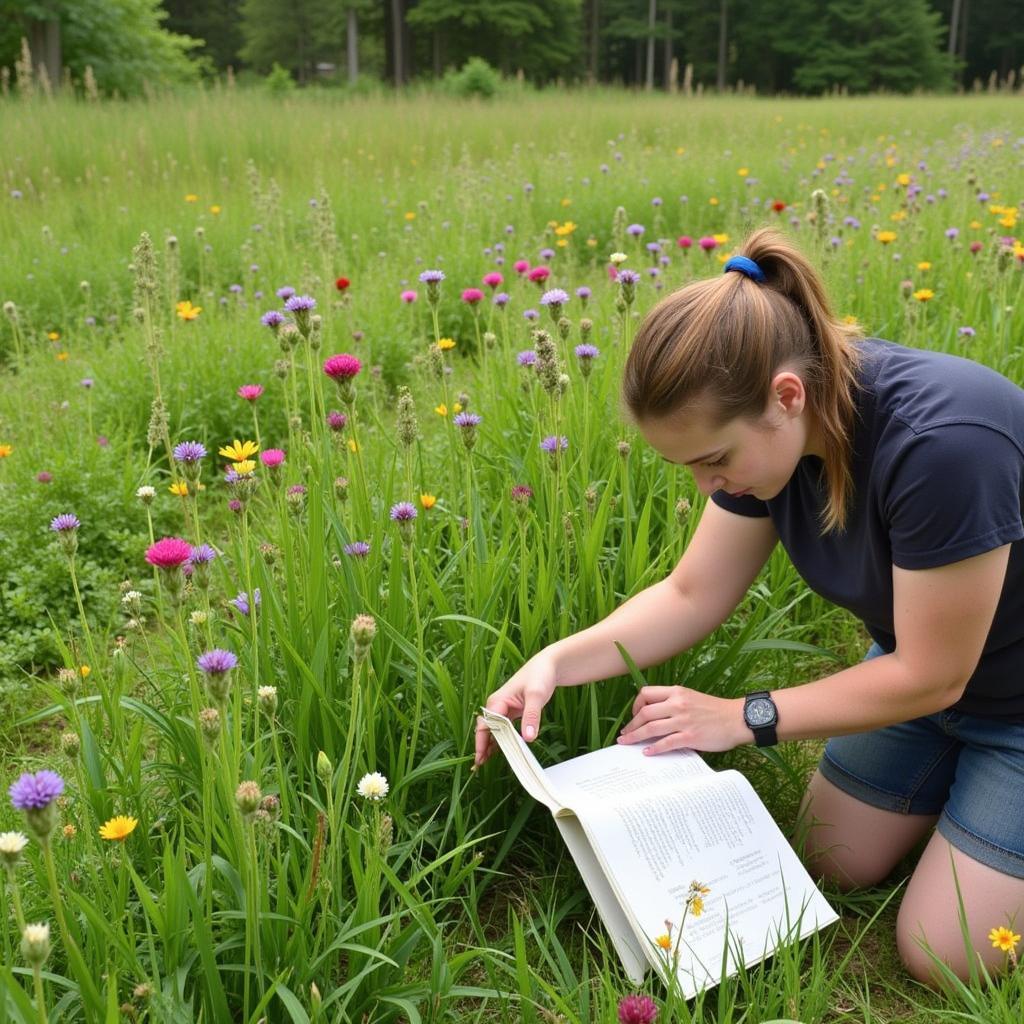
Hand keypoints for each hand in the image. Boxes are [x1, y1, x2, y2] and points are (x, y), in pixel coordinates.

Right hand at [474, 651, 557, 768]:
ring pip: (493, 730)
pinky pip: (502, 728)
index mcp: (498, 701)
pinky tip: (499, 750)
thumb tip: (528, 738)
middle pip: (486, 729)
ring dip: (489, 744)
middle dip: (481, 746)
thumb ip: (532, 716)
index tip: (481, 758)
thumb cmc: (540, 676)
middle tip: (479, 765)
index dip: (482, 742)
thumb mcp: (537, 696)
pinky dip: (499, 739)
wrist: (548, 666)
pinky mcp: (512, 712)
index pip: (485, 725)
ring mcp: (504, 709)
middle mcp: (497, 705)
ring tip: (484, 762)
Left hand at [617, 686, 746, 754]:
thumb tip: (655, 715)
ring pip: (651, 728)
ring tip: (626, 742)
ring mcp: (683, 721)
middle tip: (625, 733)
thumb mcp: (692, 697)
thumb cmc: (716, 710)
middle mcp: (678, 704)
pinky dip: (653, 748)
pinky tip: (647, 752)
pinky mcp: (690, 737)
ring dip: (635, 736)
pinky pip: (666, 743)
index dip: (636, 705)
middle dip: (631, 724)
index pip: (646, 693)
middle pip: (645, 712)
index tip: (634, 715)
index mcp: (677, 692)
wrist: (738, 719)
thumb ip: (674, 702)